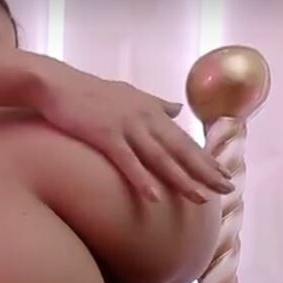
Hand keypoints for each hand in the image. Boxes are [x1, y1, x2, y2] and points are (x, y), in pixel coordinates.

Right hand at [33, 63, 233, 203]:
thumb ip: (155, 103)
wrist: (56, 84)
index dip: (205, 158)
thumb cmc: (89, 91)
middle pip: (180, 150)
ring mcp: (126, 127)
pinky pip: (127, 162)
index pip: (184, 139)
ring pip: (160, 158)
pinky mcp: (105, 136)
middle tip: (226, 189)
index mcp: (151, 111)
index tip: (224, 174)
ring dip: (182, 179)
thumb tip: (177, 108)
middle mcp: (145, 119)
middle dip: (204, 171)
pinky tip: (155, 197)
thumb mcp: (129, 93)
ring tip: (200, 198)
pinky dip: (142, 179)